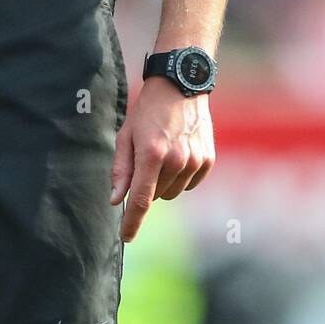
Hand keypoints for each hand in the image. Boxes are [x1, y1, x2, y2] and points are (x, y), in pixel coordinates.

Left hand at [109, 76, 214, 241]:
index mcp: (151, 154)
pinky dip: (181, 177)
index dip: (132, 222)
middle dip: (147, 186)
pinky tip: (179, 153)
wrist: (181, 86)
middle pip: (155, 196)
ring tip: (163, 152)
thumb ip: (121, 169)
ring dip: (164, 181)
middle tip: (146, 159)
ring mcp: (195, 161)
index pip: (140, 200)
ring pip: (172, 192)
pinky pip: (190, 185)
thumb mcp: (127, 135)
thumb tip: (116, 200)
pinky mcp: (208, 160)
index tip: (126, 237)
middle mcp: (176, 160)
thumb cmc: (148, 110)